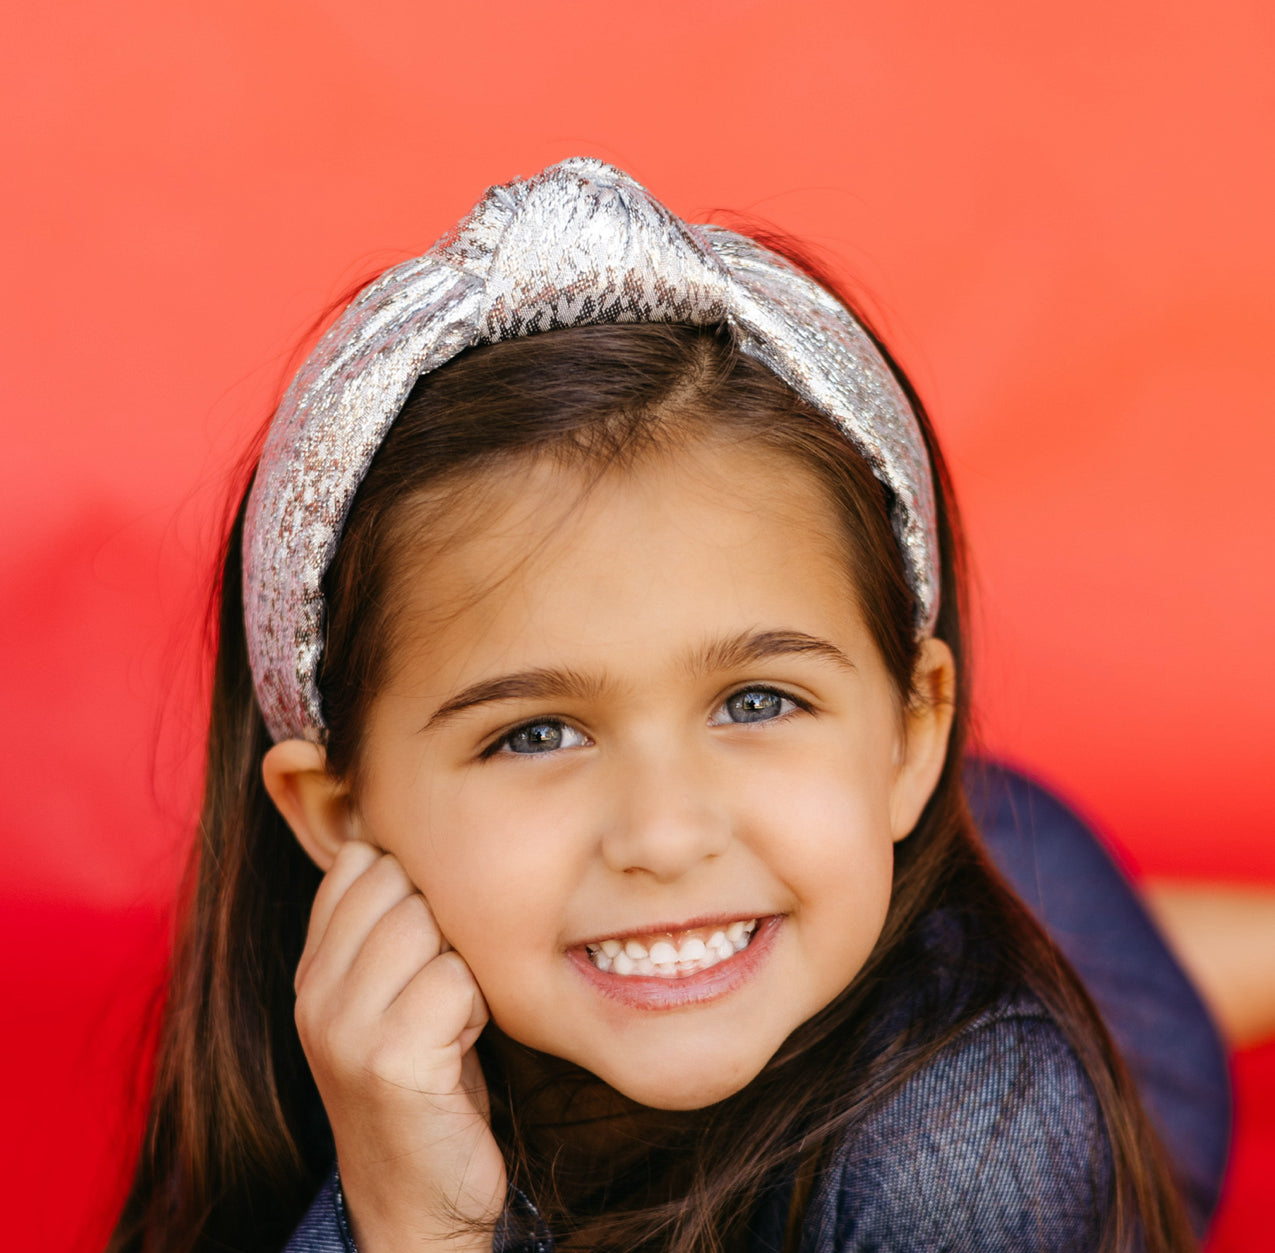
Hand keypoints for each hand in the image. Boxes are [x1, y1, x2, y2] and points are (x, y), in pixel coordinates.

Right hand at [294, 841, 506, 1252]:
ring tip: (452, 1021)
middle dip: (444, 925)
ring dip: (464, 968)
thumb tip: (409, 841)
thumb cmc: (424, 1086)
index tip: (427, 944)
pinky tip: (462, 1049)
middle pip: (401, 883)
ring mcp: (344, 1026)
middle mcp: (315, 994)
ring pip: (430, 924)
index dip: (414, 889)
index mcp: (312, 971)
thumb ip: (383, 929)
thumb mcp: (386, 1000)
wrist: (416, 1206)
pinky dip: (478, 1009)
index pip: (360, 862)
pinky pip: (456, 981)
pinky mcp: (388, 1059)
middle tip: (444, 994)